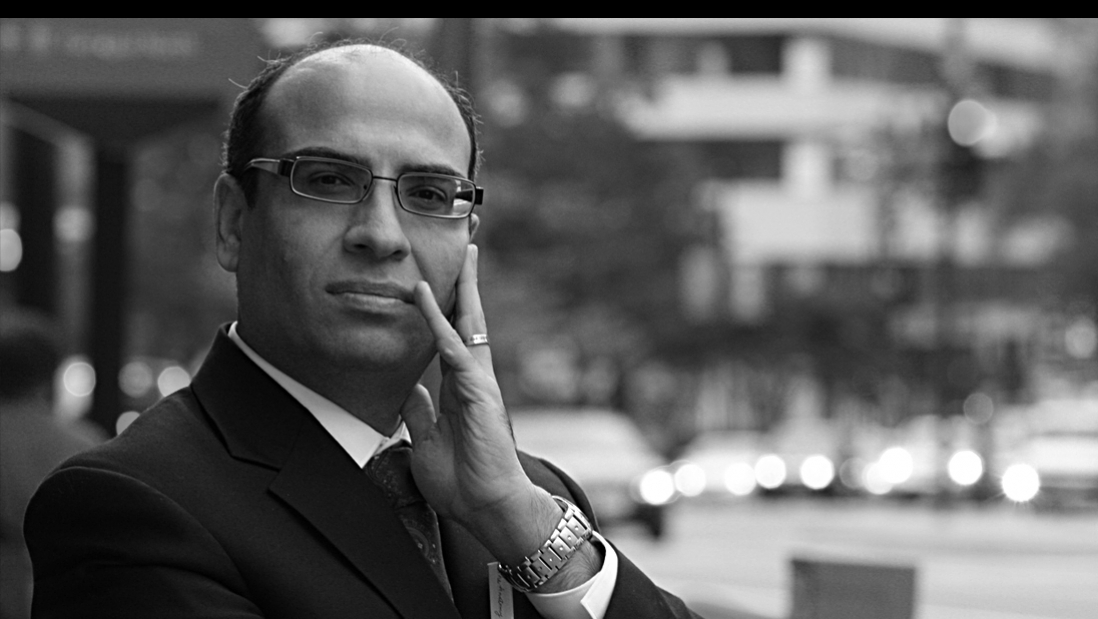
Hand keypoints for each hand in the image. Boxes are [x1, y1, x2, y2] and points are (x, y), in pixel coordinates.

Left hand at [402, 245, 564, 567]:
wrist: (488, 507)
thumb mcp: (427, 443)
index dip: (447, 308)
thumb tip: (412, 391)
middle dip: (468, 283)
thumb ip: (421, 415)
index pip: (454, 338)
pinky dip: (437, 321)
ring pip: (469, 324)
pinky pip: (454, 349)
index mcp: (462, 389)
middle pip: (470, 320)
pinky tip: (425, 295)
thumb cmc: (463, 482)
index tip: (441, 279)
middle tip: (470, 247)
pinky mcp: (478, 392)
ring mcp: (480, 382)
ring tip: (466, 252)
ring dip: (463, 287)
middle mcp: (475, 378)